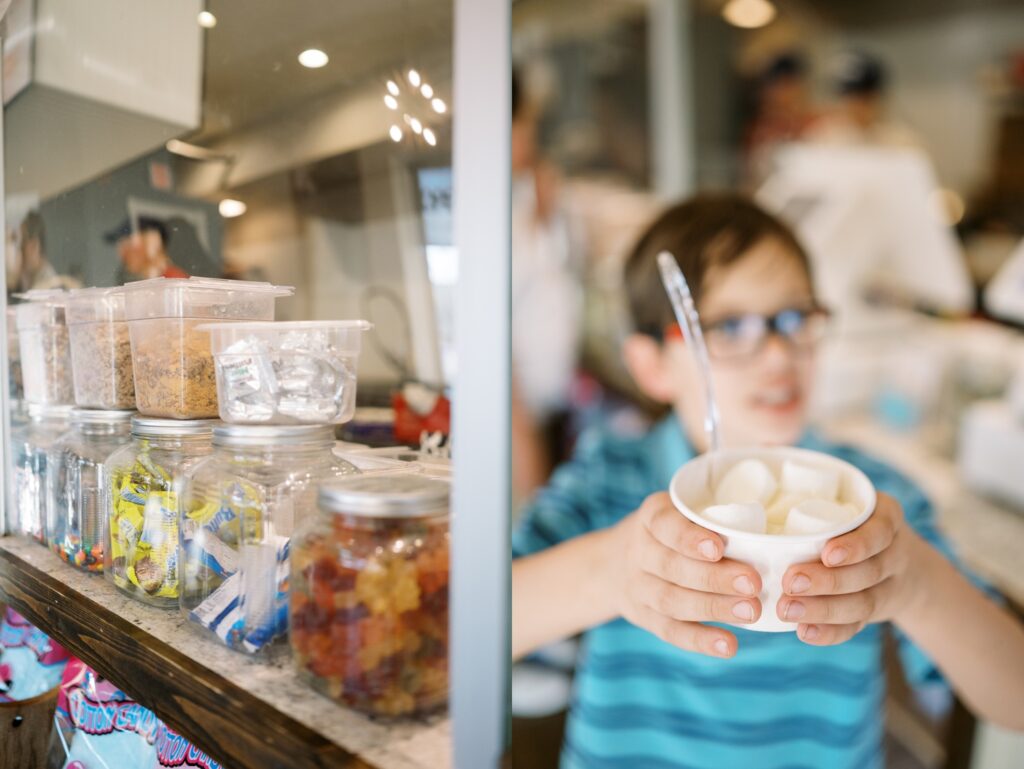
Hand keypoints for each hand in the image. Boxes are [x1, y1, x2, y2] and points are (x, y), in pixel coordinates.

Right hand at [606, 492, 763, 657]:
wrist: (614, 563)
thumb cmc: (668, 532)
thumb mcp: (677, 511)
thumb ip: (710, 518)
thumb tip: (771, 535)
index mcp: (650, 519)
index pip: (665, 526)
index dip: (689, 539)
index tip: (719, 548)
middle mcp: (639, 552)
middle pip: (672, 568)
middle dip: (713, 578)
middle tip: (753, 584)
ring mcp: (639, 588)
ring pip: (672, 601)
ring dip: (712, 608)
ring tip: (751, 611)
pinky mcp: (645, 618)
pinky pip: (670, 631)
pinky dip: (700, 640)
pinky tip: (729, 645)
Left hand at [777, 492, 925, 644]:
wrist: (901, 563)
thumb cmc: (854, 522)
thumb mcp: (850, 503)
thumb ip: (813, 503)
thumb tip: (747, 513)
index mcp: (886, 518)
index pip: (879, 532)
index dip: (856, 546)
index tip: (827, 555)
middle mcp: (893, 553)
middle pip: (867, 571)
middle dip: (828, 581)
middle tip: (791, 583)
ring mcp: (888, 586)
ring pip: (863, 603)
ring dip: (823, 609)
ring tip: (788, 610)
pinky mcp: (876, 612)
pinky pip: (857, 626)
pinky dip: (830, 632)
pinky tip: (804, 632)